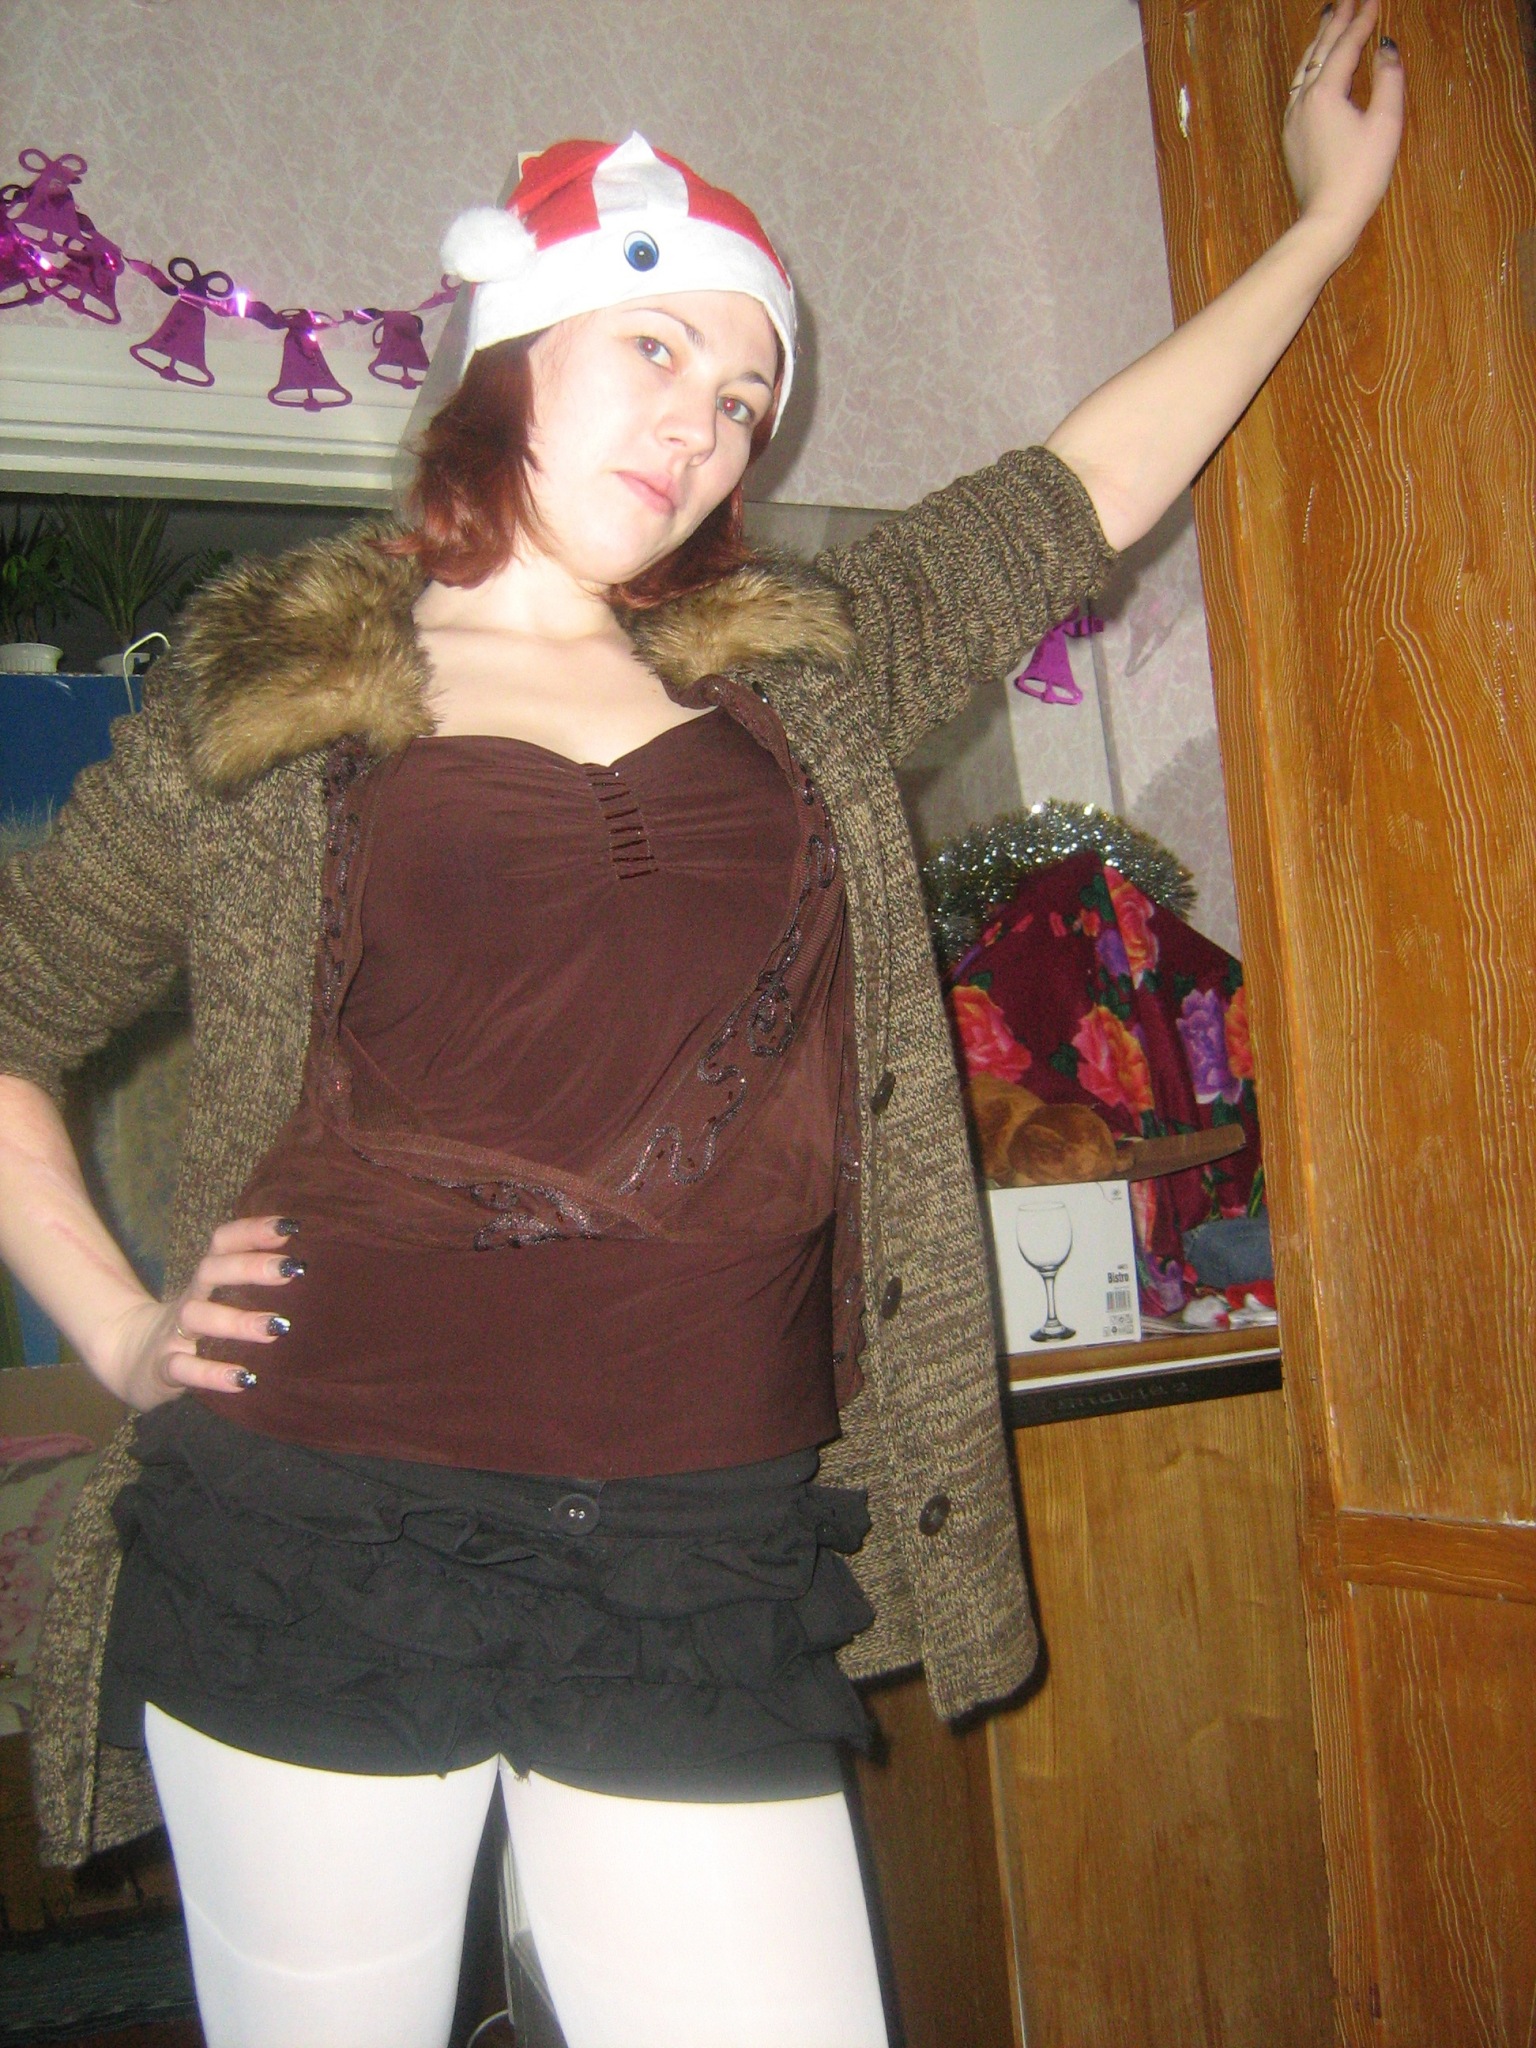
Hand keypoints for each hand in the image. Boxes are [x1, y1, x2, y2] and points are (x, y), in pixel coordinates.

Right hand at [99, 1215, 301, 1411]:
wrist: (127, 1359)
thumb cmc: (191, 1328)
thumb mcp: (214, 1299)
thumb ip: (245, 1283)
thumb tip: (300, 1266)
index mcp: (203, 1281)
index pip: (222, 1244)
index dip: (251, 1231)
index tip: (290, 1227)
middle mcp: (189, 1300)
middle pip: (211, 1271)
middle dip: (251, 1266)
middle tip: (293, 1268)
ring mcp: (172, 1334)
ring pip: (197, 1317)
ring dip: (238, 1321)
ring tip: (278, 1327)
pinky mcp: (162, 1369)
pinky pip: (183, 1369)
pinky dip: (213, 1374)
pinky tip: (244, 1380)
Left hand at [1284, 0, 1403, 262]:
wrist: (1327, 218)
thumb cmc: (1360, 174)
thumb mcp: (1385, 124)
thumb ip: (1388, 79)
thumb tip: (1386, 48)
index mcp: (1325, 93)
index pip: (1344, 47)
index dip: (1361, 21)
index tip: (1373, 1)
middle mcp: (1302, 101)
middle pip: (1318, 52)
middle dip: (1335, 23)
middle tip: (1347, 0)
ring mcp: (1293, 120)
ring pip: (1304, 69)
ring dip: (1318, 43)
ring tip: (1329, 21)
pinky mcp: (1291, 137)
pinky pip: (1299, 89)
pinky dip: (1310, 68)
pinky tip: (1314, 68)